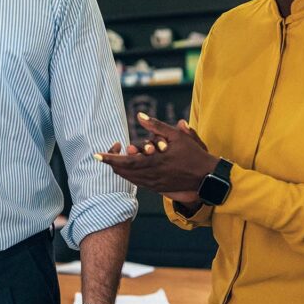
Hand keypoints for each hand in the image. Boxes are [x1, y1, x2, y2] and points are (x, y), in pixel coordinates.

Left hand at [97, 113, 217, 203]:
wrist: (207, 178)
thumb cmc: (193, 155)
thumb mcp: (177, 136)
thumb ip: (156, 126)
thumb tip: (139, 115)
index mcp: (153, 163)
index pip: (124, 162)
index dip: (109, 158)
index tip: (96, 155)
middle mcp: (151, 176)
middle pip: (123, 172)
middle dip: (112, 162)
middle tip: (107, 152)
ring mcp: (154, 184)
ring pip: (129, 178)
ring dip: (121, 168)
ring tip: (117, 158)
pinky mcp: (158, 188)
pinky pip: (138, 182)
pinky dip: (130, 174)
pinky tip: (129, 167)